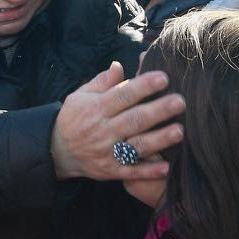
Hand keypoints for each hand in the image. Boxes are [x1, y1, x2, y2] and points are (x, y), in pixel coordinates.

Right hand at [51, 62, 184, 181]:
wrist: (57, 151)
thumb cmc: (74, 118)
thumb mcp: (80, 96)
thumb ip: (101, 82)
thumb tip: (118, 65)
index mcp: (96, 108)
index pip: (122, 95)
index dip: (143, 86)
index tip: (164, 77)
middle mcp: (102, 130)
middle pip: (134, 119)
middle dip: (158, 111)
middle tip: (181, 102)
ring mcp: (106, 152)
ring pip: (136, 146)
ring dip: (159, 140)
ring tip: (180, 131)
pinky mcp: (110, 171)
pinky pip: (131, 172)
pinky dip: (148, 171)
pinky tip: (166, 167)